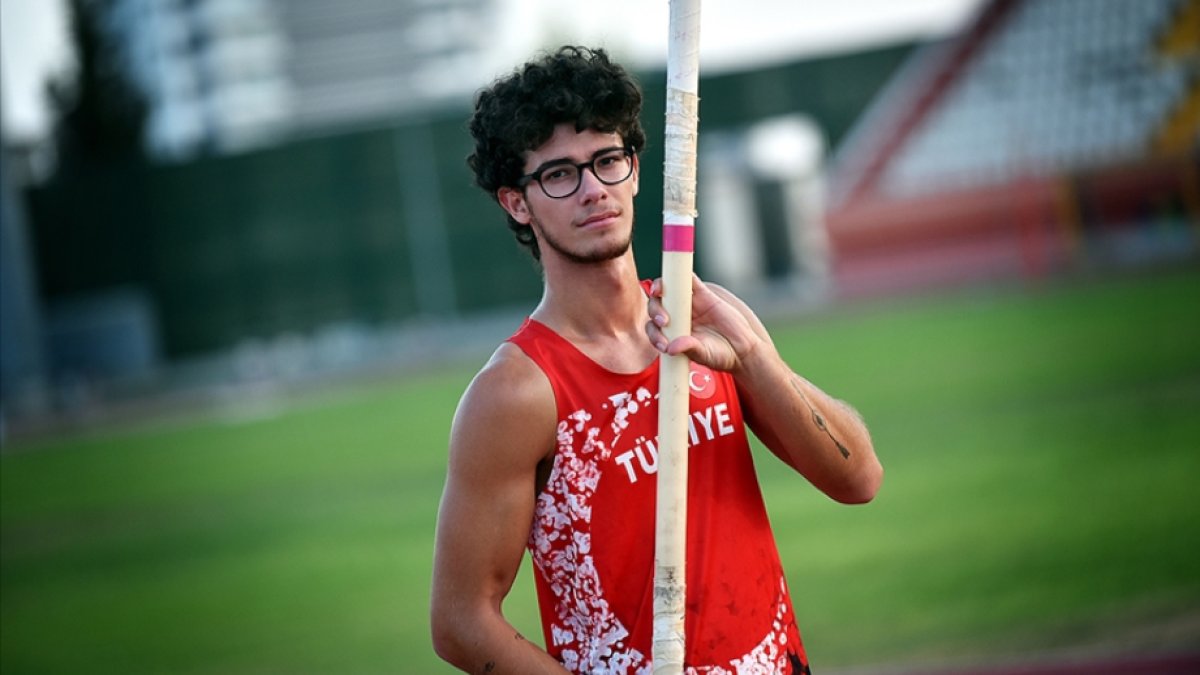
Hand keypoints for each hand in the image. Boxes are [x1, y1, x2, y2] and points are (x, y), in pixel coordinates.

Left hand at [645, 274, 764, 372]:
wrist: (742, 348)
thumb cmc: (719, 355)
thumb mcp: (704, 354)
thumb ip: (689, 349)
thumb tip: (671, 348)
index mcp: (671, 333)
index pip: (654, 328)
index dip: (654, 334)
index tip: (663, 345)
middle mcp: (676, 317)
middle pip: (657, 306)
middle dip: (655, 311)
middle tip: (663, 321)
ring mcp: (689, 304)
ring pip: (669, 290)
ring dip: (660, 288)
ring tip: (657, 292)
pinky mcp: (703, 294)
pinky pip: (689, 280)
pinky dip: (683, 274)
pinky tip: (678, 275)